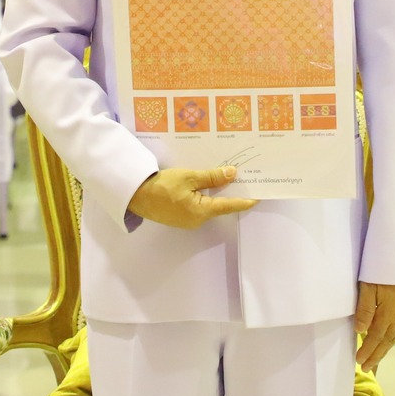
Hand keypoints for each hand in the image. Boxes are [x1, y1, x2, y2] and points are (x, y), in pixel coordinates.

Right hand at [126, 166, 257, 228]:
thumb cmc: (162, 186)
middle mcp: (197, 220)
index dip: (244, 201)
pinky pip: (198, 207)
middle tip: (243, 180)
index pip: (229, 206)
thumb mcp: (189, 177)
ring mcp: (188, 221)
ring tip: (226, 179)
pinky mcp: (180, 218)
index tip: (258, 197)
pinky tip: (207, 185)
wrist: (136, 195)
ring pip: (209, 206)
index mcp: (201, 211)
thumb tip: (232, 174)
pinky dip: (205, 197)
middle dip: (230, 193)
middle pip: (219, 206)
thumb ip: (212, 177)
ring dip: (217, 194)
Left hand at [354, 282, 394, 372]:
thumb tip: (360, 332)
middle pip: (387, 340)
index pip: (376, 337)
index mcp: (388, 313)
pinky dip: (393, 336)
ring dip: (385, 348)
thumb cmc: (385, 268)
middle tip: (366, 367)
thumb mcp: (369, 285)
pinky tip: (390, 338)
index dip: (368, 350)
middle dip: (376, 355)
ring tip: (376, 358)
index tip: (359, 362)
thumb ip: (365, 308)